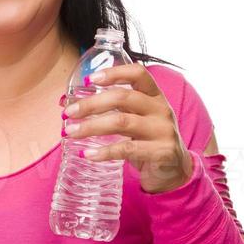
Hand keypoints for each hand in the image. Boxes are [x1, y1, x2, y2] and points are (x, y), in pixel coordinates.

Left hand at [60, 64, 192, 193]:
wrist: (174, 170)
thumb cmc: (148, 141)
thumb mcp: (137, 119)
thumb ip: (115, 110)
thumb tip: (72, 105)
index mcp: (155, 96)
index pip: (138, 74)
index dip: (115, 73)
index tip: (89, 79)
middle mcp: (161, 109)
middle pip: (123, 97)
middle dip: (91, 104)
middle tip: (68, 113)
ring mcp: (162, 130)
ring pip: (122, 122)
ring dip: (91, 126)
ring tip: (70, 133)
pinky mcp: (161, 152)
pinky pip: (127, 149)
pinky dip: (104, 152)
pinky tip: (88, 154)